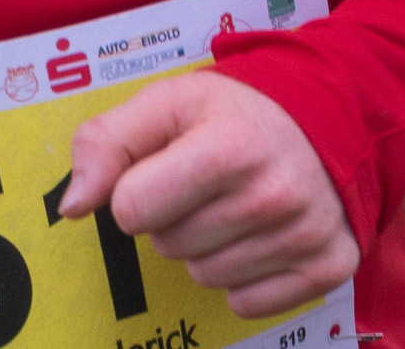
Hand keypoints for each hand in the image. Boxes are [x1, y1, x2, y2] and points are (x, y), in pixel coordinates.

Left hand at [60, 70, 360, 317]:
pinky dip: (244, 276)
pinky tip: (262, 232)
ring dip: (208, 245)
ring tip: (237, 201)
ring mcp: (304, 235)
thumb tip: (71, 206)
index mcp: (229, 146)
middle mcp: (271, 195)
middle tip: (209, 179)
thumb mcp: (171, 101)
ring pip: (203, 277)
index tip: (166, 167)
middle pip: (168, 245)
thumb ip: (108, 142)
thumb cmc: (239, 110)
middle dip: (175, 215)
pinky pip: (246, 303)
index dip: (137, 189)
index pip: (131, 208)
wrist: (332, 113)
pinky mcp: (328, 266)